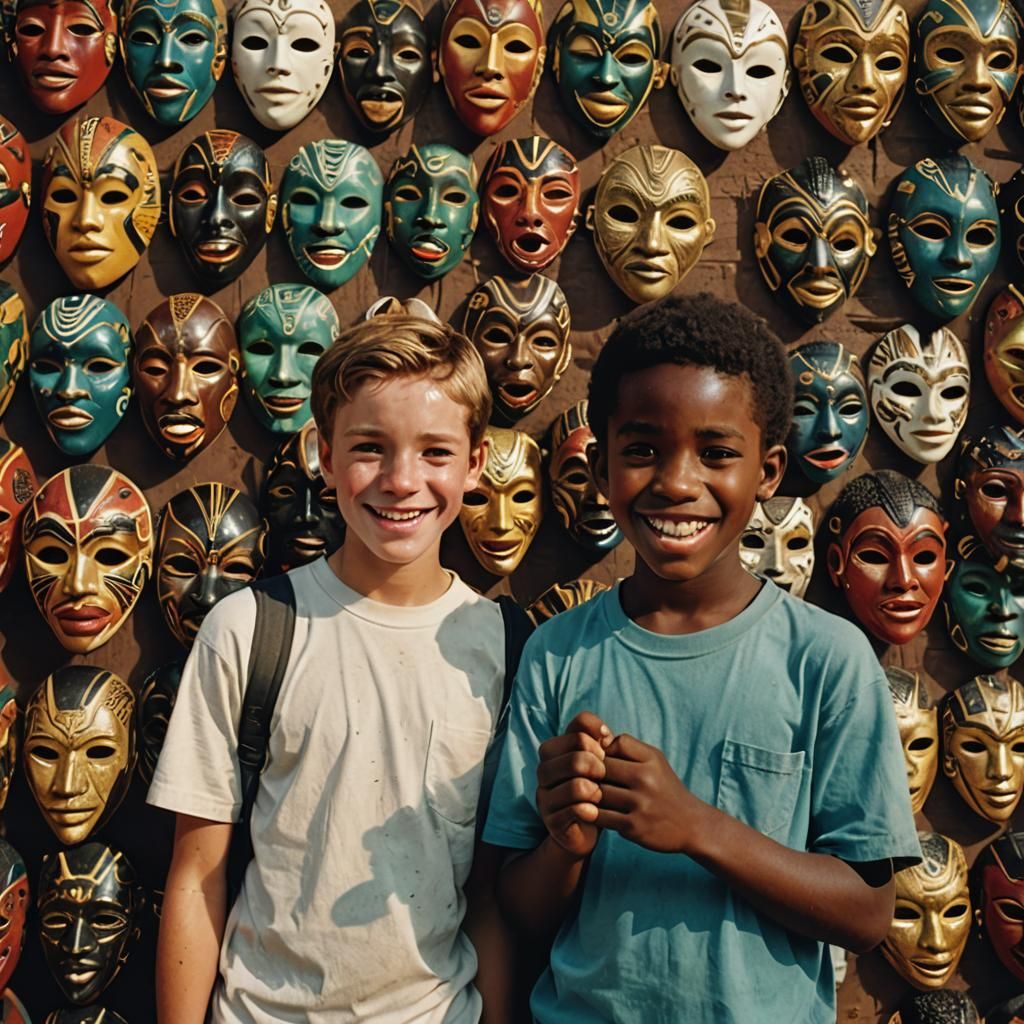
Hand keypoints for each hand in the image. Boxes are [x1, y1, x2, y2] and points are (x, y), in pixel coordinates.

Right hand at [536, 711, 611, 859]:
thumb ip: (598, 740)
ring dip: (595, 790)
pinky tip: (595, 812)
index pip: (576, 731)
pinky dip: (590, 810)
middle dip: (597, 766)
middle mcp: (544, 771)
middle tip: (604, 776)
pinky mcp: (552, 821)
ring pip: (575, 786)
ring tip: (600, 795)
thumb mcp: (598, 761)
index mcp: (553, 750)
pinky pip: (574, 811)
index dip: (596, 741)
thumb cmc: (594, 788)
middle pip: (574, 758)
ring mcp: (545, 797)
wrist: (585, 828)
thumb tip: (603, 731)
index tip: (604, 753)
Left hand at [594, 733, 705, 854]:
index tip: (604, 760)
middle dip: (592, 773)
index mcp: (651, 760)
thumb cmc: (664, 788)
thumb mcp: (655, 761)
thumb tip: (596, 741)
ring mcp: (640, 804)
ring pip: (598, 792)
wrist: (691, 825)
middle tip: (589, 779)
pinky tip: (595, 812)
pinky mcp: (634, 827)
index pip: (616, 743)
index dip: (607, 750)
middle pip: (602, 767)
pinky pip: (600, 816)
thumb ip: (628, 748)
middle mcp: (646, 780)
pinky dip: (593, 814)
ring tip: (590, 795)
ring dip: (590, 794)